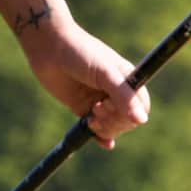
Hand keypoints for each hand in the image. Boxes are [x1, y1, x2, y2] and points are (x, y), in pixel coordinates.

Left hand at [17, 7, 148, 143]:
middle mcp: (115, 92)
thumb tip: (142, 120)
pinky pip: (97, 129)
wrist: (48, 48)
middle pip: (127, 119)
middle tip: (97, 108)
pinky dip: (102, 137)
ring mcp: (99, 101)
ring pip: (112, 126)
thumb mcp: (105, 73)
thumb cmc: (80, 53)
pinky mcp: (82, 108)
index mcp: (127, 80)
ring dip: (105, 128)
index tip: (111, 104)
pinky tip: (103, 142)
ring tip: (91, 116)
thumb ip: (123, 96)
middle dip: (114, 120)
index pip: (142, 106)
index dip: (131, 112)